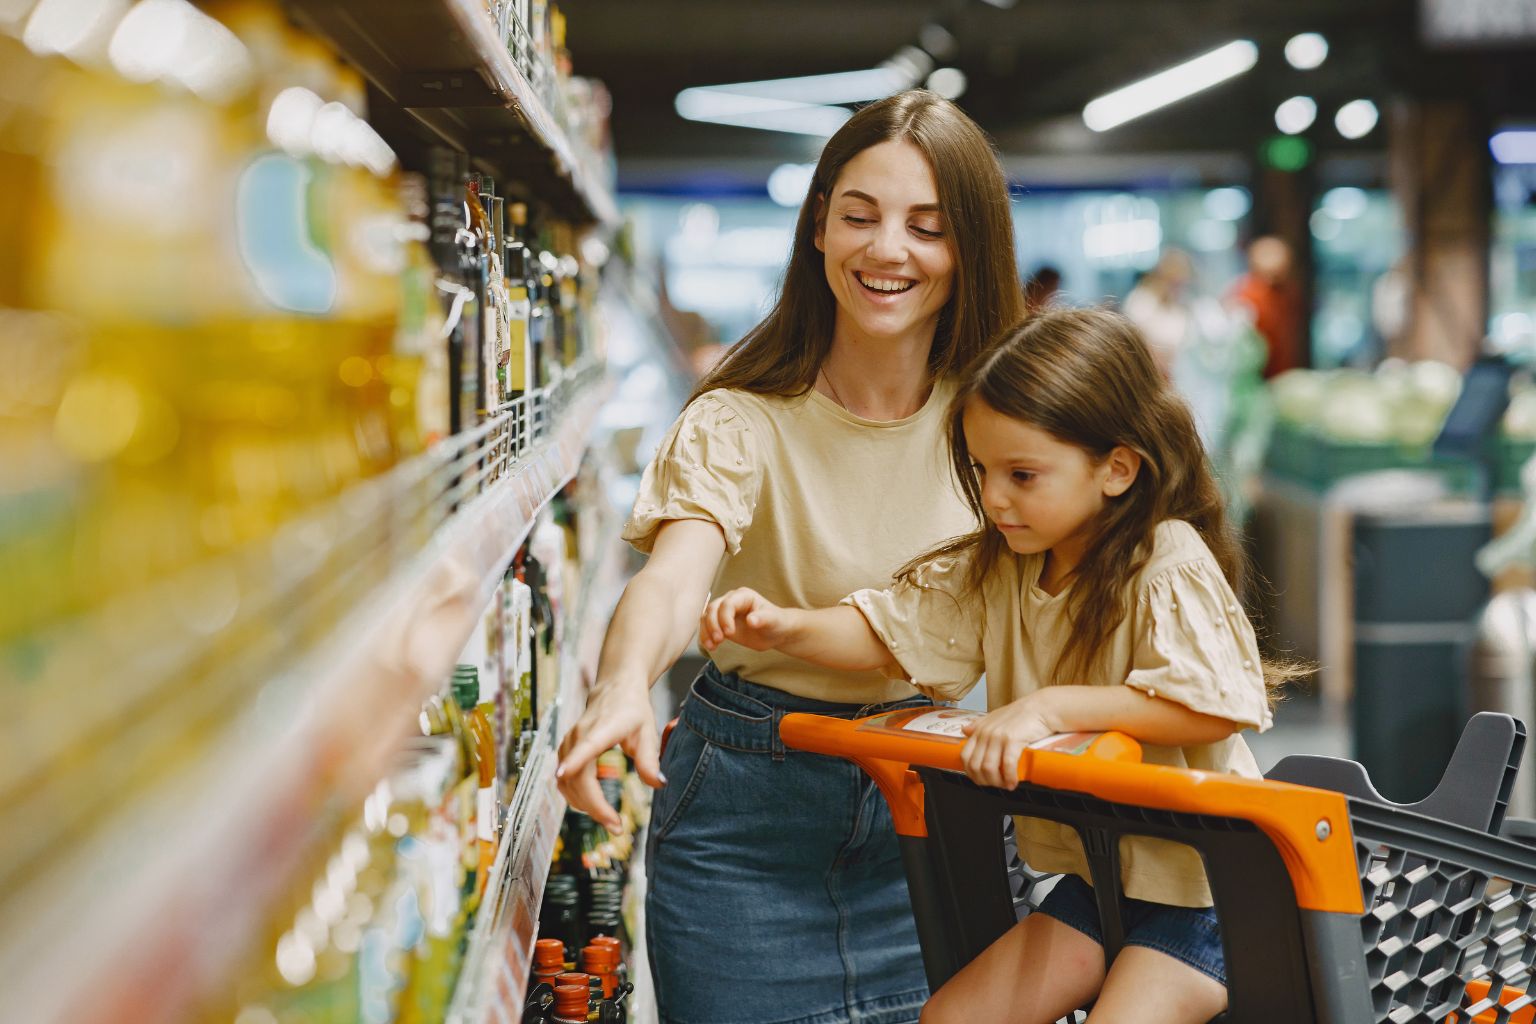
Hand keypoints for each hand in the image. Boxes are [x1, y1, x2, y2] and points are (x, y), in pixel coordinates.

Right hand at [556, 677, 663, 833]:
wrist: (614, 689)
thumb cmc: (632, 709)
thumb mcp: (647, 732)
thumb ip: (650, 759)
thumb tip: (659, 784)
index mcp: (602, 728)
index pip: (585, 745)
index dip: (574, 759)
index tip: (564, 774)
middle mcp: (579, 735)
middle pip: (576, 776)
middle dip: (594, 806)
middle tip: (617, 827)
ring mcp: (569, 743)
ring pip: (567, 782)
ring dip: (585, 806)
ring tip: (610, 821)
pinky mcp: (565, 750)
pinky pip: (565, 780)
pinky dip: (577, 797)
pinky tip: (595, 807)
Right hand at [699, 588, 795, 652]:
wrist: (775, 633)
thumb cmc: (776, 622)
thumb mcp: (773, 621)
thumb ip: (763, 619)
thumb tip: (751, 620)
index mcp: (743, 596)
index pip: (727, 603)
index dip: (725, 618)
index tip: (729, 634)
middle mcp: (731, 601)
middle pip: (713, 609)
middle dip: (713, 624)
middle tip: (719, 640)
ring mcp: (724, 612)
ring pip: (706, 617)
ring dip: (706, 631)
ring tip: (711, 646)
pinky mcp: (720, 624)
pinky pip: (707, 628)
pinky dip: (706, 637)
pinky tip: (711, 647)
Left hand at [959, 693, 1059, 789]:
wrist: (1042, 707)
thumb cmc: (1021, 714)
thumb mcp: (995, 717)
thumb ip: (979, 724)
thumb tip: (964, 730)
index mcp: (980, 730)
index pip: (965, 756)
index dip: (971, 773)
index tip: (982, 780)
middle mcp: (986, 733)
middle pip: (975, 766)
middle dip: (985, 781)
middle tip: (996, 785)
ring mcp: (998, 736)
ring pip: (988, 768)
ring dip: (997, 782)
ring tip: (1006, 785)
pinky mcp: (1013, 740)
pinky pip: (1007, 765)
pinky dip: (1009, 778)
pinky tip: (1014, 782)